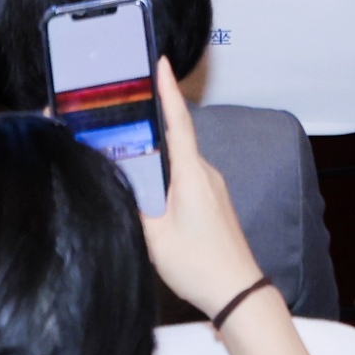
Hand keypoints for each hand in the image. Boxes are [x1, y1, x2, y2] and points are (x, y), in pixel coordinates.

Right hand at [133, 61, 264, 313]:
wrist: (237, 291)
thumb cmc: (198, 264)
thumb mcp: (154, 237)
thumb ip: (134, 203)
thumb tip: (117, 180)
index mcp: (191, 174)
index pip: (178, 122)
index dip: (167, 91)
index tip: (160, 62)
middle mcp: (205, 173)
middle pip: (174, 139)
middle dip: (150, 122)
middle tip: (123, 109)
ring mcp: (212, 188)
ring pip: (178, 162)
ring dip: (156, 155)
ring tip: (128, 153)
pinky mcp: (213, 203)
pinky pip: (186, 178)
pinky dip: (167, 175)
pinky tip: (150, 189)